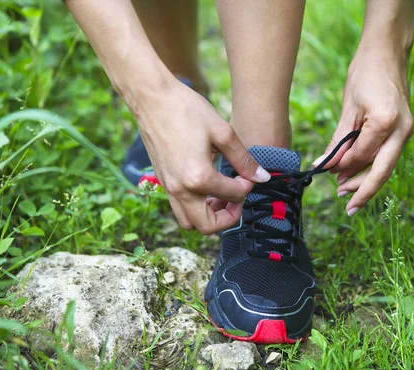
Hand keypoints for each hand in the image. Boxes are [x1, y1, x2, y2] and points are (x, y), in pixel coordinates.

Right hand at [130, 77, 269, 233]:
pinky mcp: (163, 182)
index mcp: (198, 177)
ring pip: (189, 222)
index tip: (250, 173)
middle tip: (238, 199)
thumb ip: (243, 160)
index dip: (247, 186)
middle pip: (207, 226)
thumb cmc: (187, 110)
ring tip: (222, 197)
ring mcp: (169, 188)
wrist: (151, 98)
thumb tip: (262, 178)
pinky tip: (207, 187)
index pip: (232, 195)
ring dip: (209, 217)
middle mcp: (181, 189)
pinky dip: (195, 207)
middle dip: (228, 217)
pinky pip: (179, 208)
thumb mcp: (223, 132)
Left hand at [314, 53, 413, 216]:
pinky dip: (372, 165)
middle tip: (346, 206)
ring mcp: (407, 131)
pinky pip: (387, 154)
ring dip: (366, 179)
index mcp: (386, 122)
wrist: (387, 52)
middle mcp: (402, 130)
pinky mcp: (404, 130)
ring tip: (345, 190)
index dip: (343, 167)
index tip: (326, 173)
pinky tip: (356, 173)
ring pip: (386, 166)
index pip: (361, 156)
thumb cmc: (365, 74)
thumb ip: (338, 140)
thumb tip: (324, 165)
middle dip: (364, 191)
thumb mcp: (348, 108)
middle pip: (382, 171)